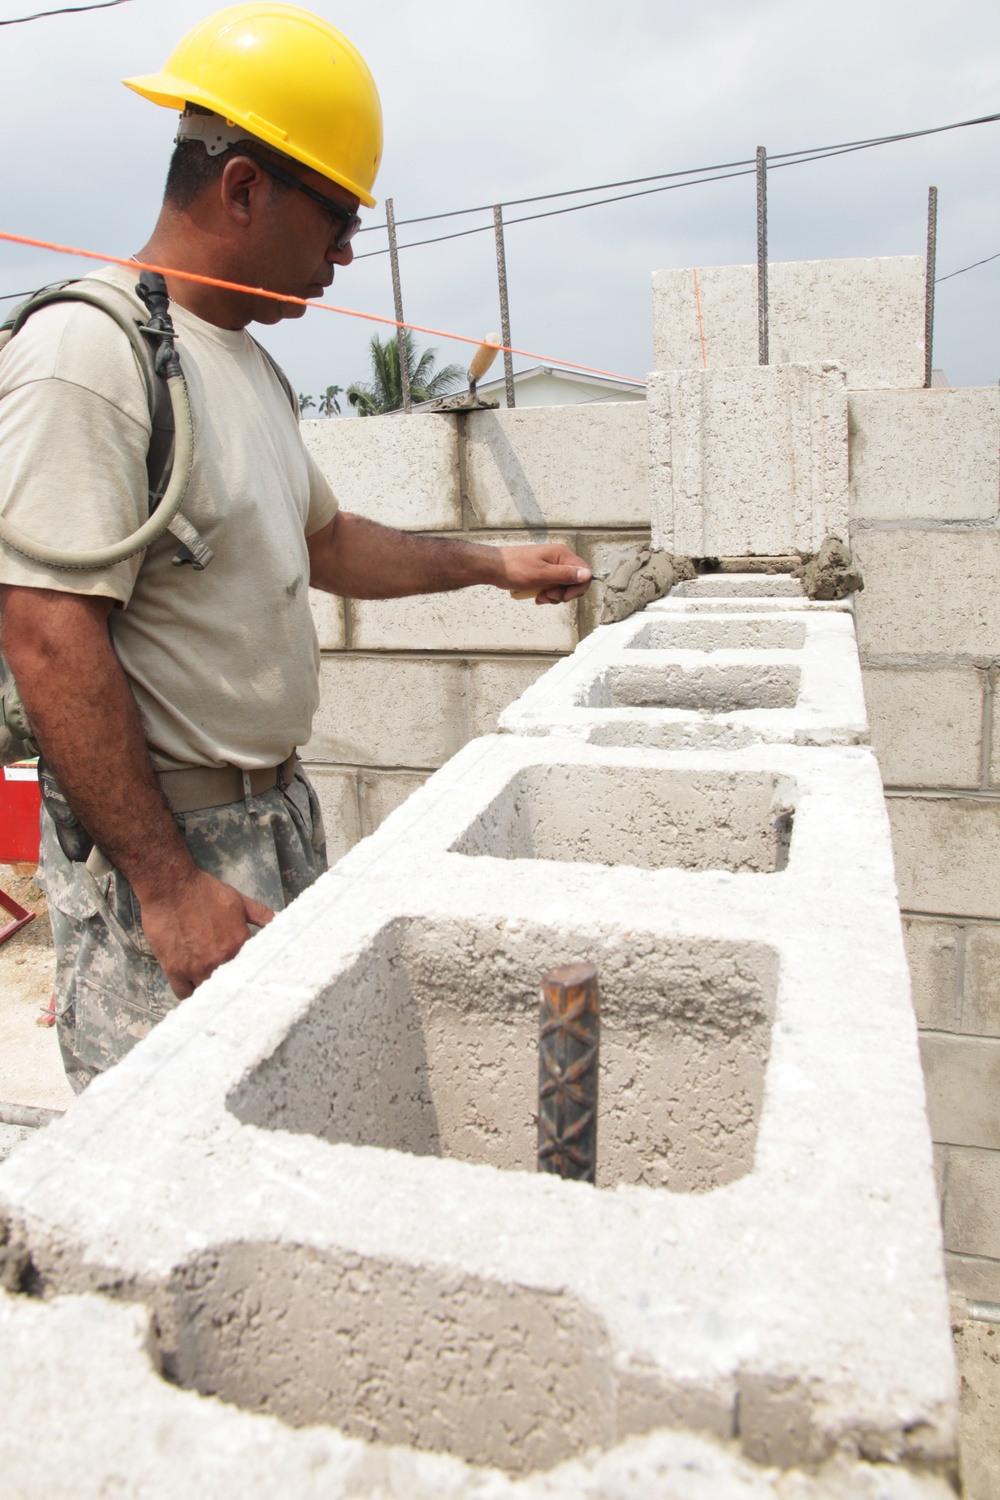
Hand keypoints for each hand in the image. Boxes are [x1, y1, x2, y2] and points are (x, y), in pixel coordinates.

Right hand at [138, 866, 273, 998]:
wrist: (170, 888)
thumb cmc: (202, 892)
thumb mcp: (238, 900)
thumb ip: (262, 915)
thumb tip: (280, 921)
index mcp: (238, 944)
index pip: (249, 969)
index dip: (246, 972)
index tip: (244, 975)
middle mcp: (219, 959)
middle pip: (229, 984)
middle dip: (228, 982)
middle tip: (225, 980)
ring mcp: (196, 967)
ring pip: (207, 990)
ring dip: (209, 987)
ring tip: (208, 981)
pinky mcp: (175, 970)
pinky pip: (183, 992)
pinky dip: (188, 990)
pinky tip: (191, 983)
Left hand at [497, 543, 592, 603]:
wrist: (496, 568)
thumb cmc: (515, 567)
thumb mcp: (543, 574)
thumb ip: (566, 574)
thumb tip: (587, 574)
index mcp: (561, 555)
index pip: (584, 572)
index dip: (578, 587)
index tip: (565, 596)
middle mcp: (559, 559)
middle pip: (574, 581)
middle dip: (564, 593)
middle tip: (550, 596)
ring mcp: (551, 567)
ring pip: (564, 586)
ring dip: (554, 596)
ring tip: (541, 596)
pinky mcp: (544, 574)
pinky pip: (553, 587)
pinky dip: (547, 594)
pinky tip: (537, 596)